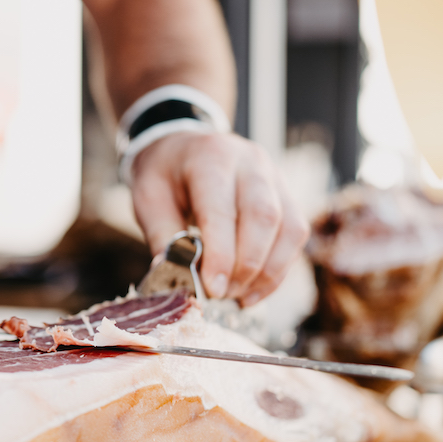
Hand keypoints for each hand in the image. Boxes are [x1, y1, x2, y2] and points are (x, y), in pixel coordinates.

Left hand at [130, 131, 308, 305]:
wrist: (183, 144)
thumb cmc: (165, 174)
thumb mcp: (148, 199)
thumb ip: (163, 236)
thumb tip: (179, 280)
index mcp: (210, 158)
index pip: (222, 210)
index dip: (221, 255)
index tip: (212, 290)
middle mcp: (250, 162)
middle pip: (264, 217)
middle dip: (246, 267)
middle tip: (222, 295)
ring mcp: (274, 176)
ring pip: (289, 229)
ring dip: (268, 272)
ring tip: (239, 296)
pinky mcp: (287, 195)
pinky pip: (295, 235)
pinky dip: (278, 269)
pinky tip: (254, 289)